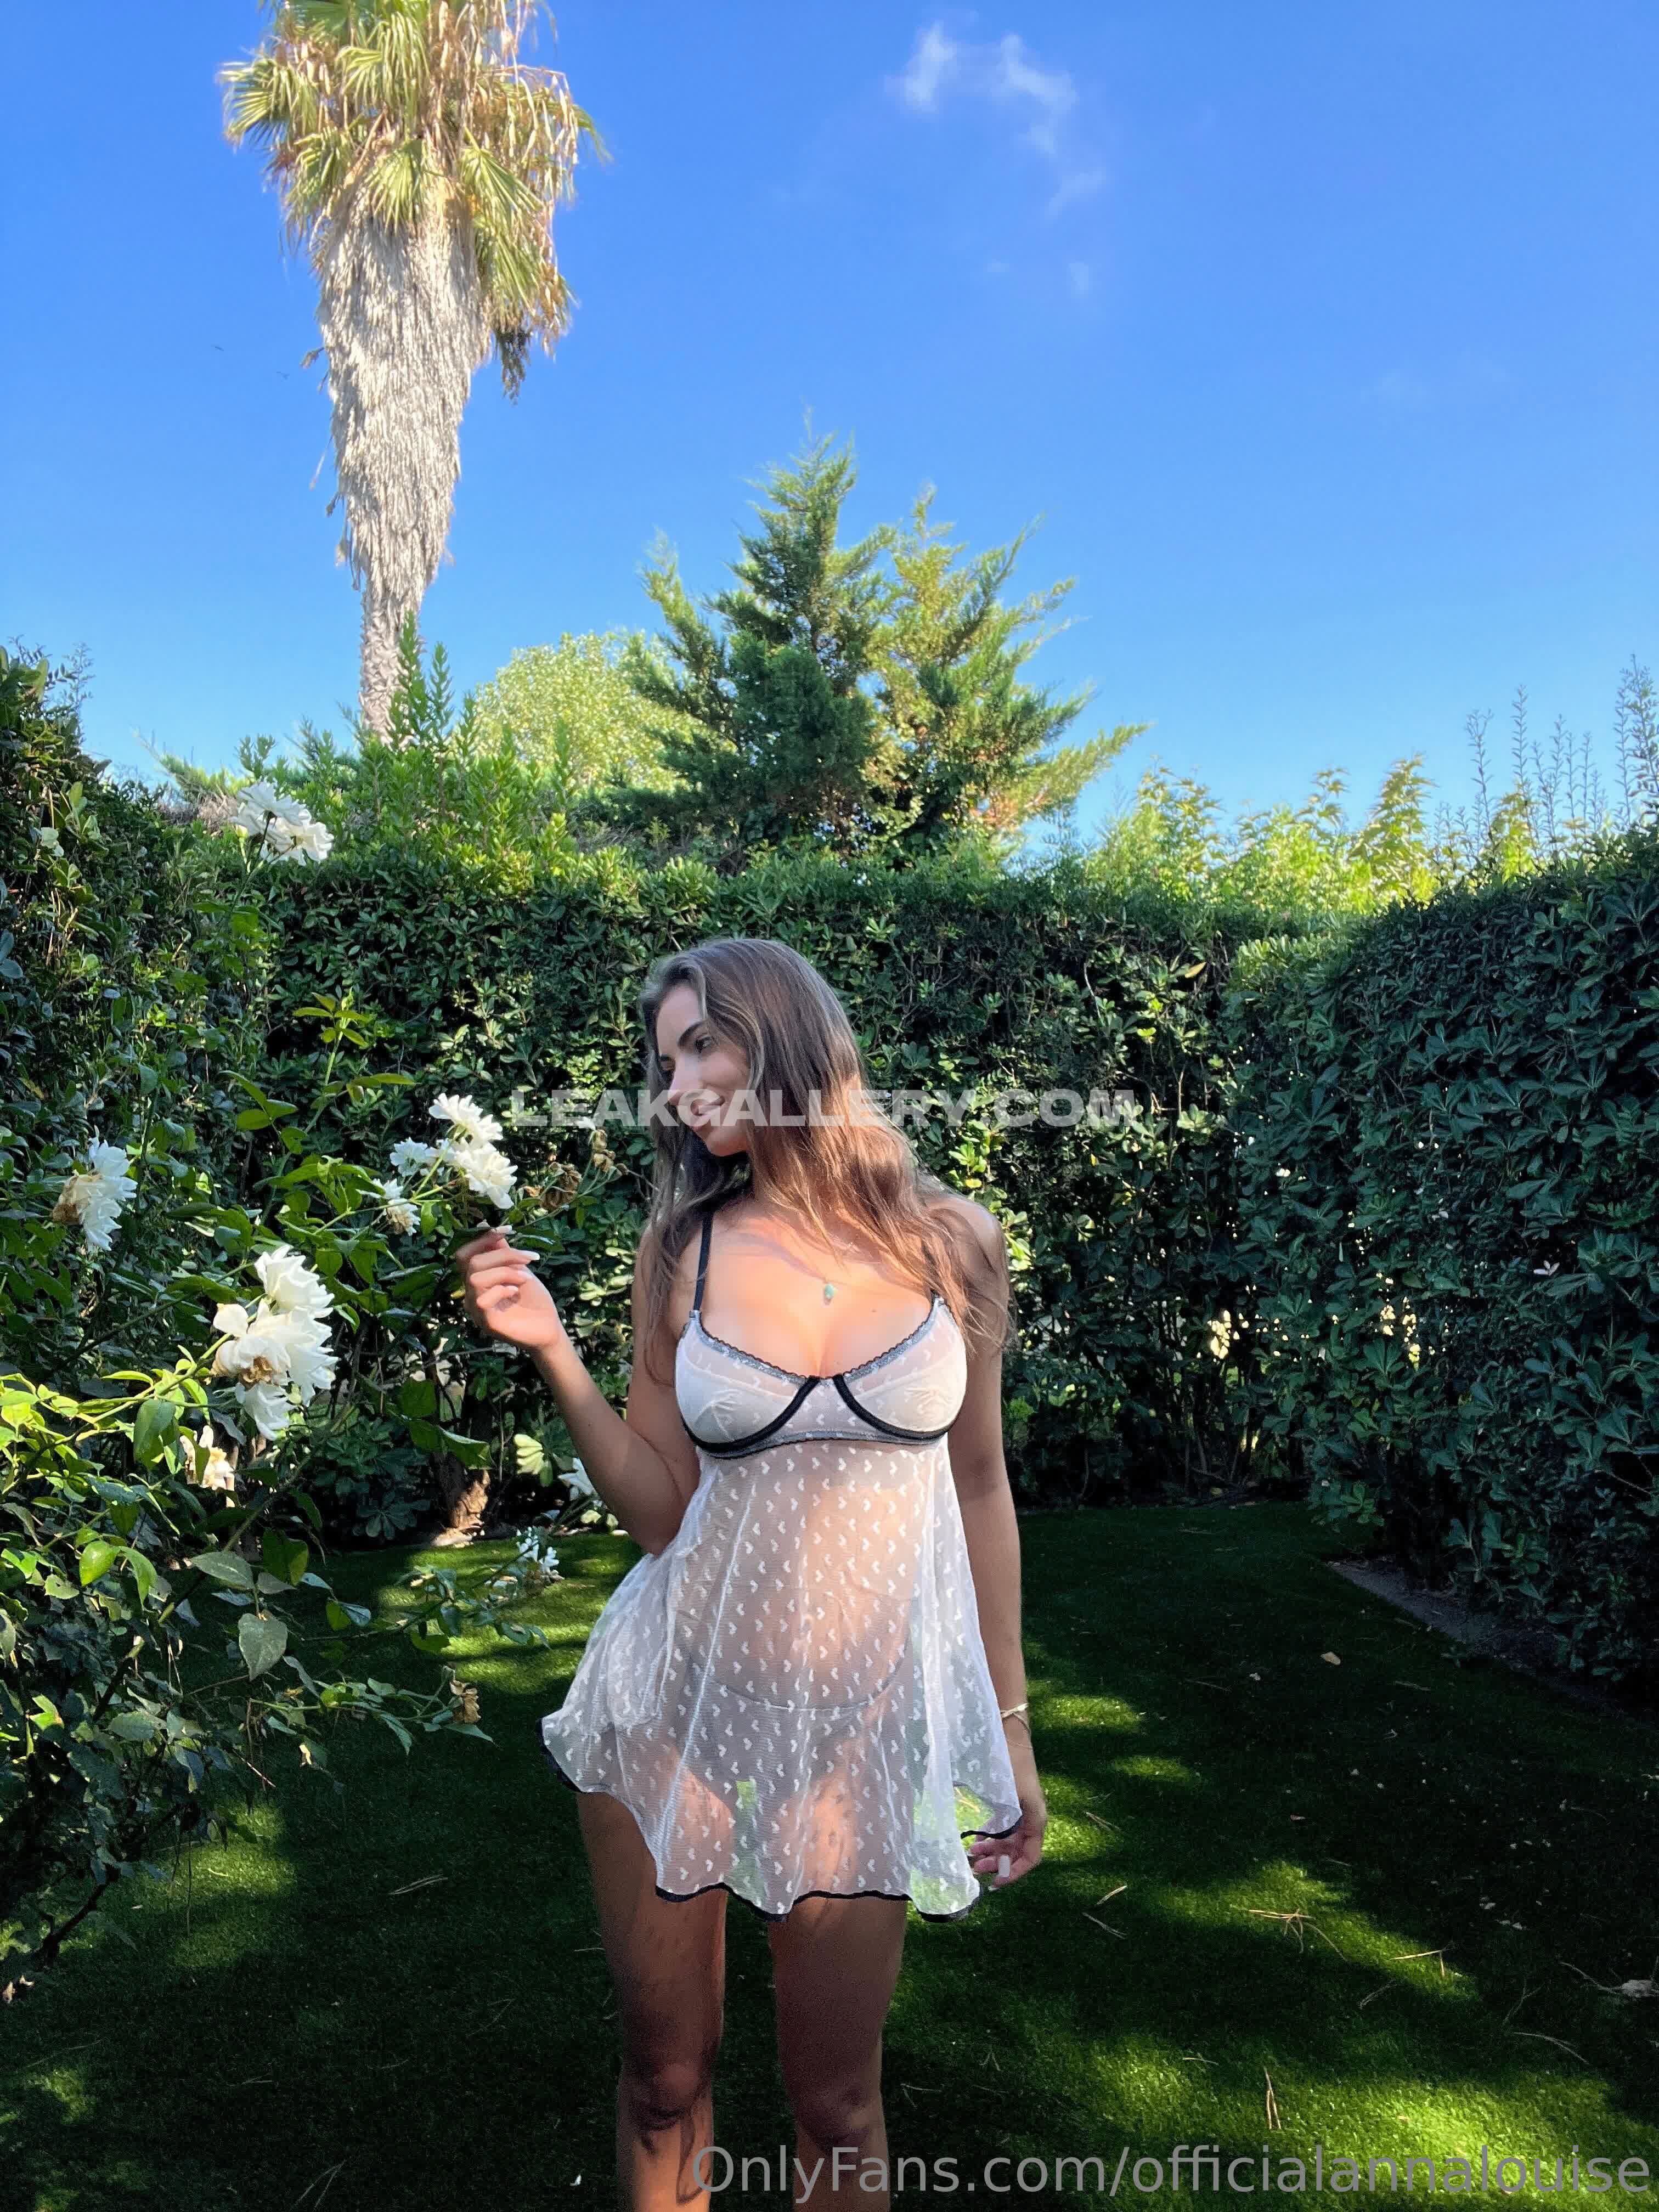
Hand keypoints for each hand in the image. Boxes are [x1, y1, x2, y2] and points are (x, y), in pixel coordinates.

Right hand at [455, 1225, 566, 1355]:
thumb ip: (504, 1253)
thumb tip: (493, 1230)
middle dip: (503, 1255)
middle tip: (528, 1258)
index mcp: (478, 1280)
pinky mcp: (485, 1322)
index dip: (482, 1239)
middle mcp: (471, 1293)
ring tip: (525, 1277)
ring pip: (475, 1278)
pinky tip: (516, 1292)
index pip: (465, 1254)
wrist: (548, 1328)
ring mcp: (476, 1309)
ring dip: (505, 1272)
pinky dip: (502, 1289)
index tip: (507, 1229)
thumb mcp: (520, 1269)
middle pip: (472, 1262)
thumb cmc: (534, 1300)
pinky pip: (481, 1299)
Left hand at [967, 1723, 1045, 1890]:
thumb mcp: (1007, 1797)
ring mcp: (1022, 1811)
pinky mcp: (1012, 1803)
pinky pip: (1004, 1828)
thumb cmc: (1008, 1763)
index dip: (1014, 1873)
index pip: (1031, 1857)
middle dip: (998, 1863)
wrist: (1008, 1733)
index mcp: (1036, 1819)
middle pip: (1018, 1852)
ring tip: (972, 1854)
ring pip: (1009, 1842)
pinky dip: (992, 1837)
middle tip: (974, 1866)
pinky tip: (977, 1839)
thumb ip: (1002, 1824)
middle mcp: (1032, 1818)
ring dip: (993, 1851)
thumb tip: (989, 1849)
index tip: (995, 1880)